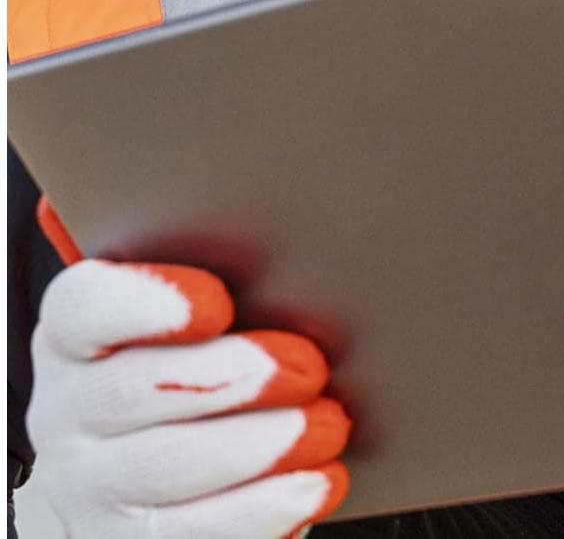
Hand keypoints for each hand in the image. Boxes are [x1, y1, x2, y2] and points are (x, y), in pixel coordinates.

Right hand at [20, 259, 349, 536]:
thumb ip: (218, 269)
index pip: (84, 306)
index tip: (217, 303)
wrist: (167, 481)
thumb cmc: (203, 362)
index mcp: (79, 336)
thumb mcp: (200, 315)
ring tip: (326, 425)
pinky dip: (264, 508)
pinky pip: (190, 535)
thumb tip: (258, 222)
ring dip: (259, 446)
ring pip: (166, 467)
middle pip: (136, 389)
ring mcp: (91, 487)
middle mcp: (69, 411)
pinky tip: (314, 482)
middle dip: (233, 377)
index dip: (147, 302)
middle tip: (308, 368)